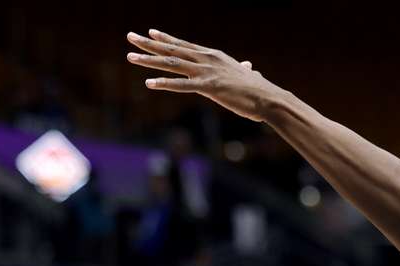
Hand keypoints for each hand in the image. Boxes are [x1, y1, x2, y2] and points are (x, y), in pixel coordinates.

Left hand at [127, 30, 275, 121]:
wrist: (268, 98)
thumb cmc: (259, 90)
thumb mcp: (248, 76)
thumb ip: (244, 70)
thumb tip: (250, 67)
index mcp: (214, 56)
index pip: (185, 45)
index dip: (166, 39)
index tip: (150, 33)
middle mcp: (207, 59)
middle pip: (173, 50)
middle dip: (149, 44)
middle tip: (130, 37)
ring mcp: (207, 72)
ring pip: (172, 64)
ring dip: (149, 61)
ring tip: (130, 57)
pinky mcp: (208, 88)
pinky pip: (182, 85)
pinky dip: (164, 84)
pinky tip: (149, 83)